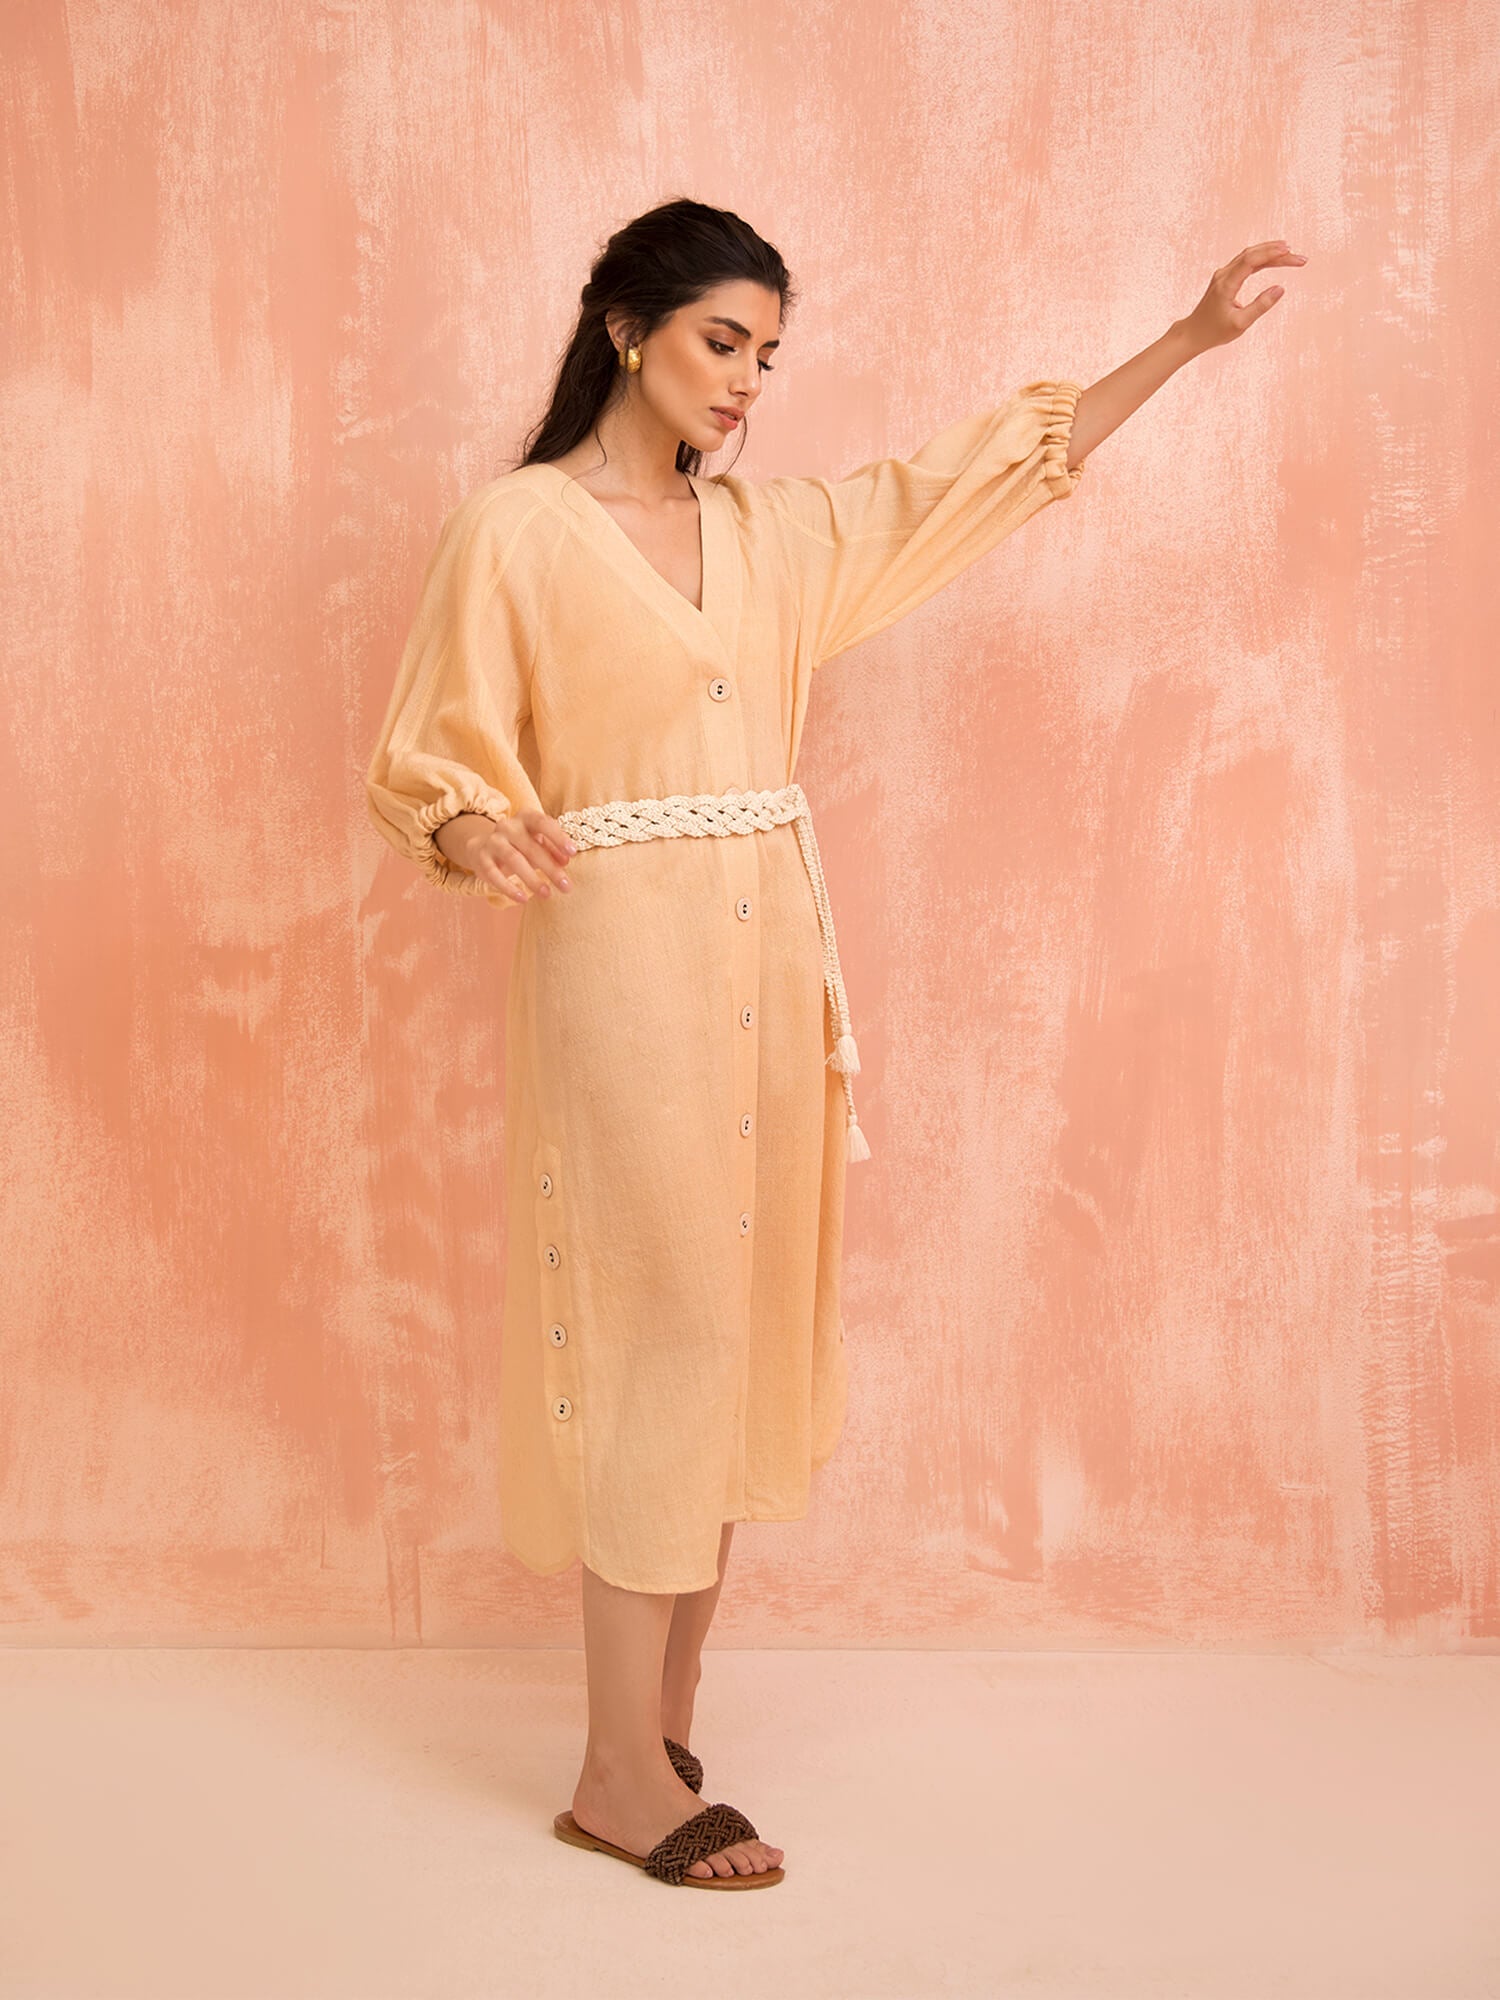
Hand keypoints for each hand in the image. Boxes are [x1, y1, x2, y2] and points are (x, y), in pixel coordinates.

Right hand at [436, 808, 576, 905]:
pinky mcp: (481, 858)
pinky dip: (509, 888)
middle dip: (550, 868)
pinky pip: (494, 874)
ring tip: (546, 894)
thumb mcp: (538, 843)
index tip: (573, 853)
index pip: (543, 823)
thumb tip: (565, 862)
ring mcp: (493, 841)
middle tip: (566, 886)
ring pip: (513, 859)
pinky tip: (522, 899)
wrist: (484, 846)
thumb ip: (553, 850)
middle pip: (531, 847)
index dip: (558, 837)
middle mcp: (508, 826)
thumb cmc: (521, 845)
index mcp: (525, 818)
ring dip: (531, 878)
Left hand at [1176, 240, 1307, 355]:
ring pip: (1249, 255)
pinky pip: (1246, 262)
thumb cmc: (1215, 332)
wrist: (1193, 333)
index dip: (1271, 253)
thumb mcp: (1240, 324)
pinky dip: (1262, 259)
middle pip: (1252, 254)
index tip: (1290, 252)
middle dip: (1277, 252)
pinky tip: (1275, 258)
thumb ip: (1260, 306)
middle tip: (1299, 258)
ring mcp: (1223, 274)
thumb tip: (1280, 289)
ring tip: (1291, 253)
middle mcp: (1223, 275)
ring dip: (1270, 252)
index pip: (1251, 260)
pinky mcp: (1226, 277)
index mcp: (1226, 284)